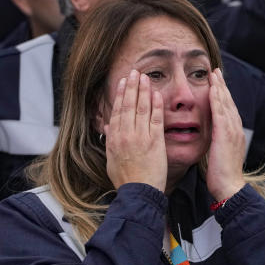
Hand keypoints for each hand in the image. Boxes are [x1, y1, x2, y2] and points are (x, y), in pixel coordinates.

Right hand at [105, 70, 167, 191]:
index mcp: (114, 139)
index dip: (120, 95)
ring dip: (143, 91)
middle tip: (134, 72)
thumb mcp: (111, 160)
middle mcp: (126, 135)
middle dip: (131, 87)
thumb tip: (108, 127)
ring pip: (141, 108)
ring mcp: (140, 137)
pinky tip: (157, 94)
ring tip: (145, 77)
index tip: (123, 82)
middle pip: (128, 105)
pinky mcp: (155, 141)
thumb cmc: (125, 179)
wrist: (138, 192)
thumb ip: (110, 141)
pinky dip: (156, 105)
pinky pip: (155, 119)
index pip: (117, 111)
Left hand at [205, 69, 245, 201]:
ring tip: (213, 74)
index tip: (216, 83)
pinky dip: (217, 99)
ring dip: (219, 87)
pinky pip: (221, 112)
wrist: (229, 187)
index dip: (222, 94)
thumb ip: (218, 142)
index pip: (228, 109)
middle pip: (229, 102)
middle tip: (215, 72)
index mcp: (234, 133)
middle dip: (222, 86)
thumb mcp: (220, 154)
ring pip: (226, 104)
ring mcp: (232, 130)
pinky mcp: (225, 134)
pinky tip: (212, 89)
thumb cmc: (222, 175)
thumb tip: (212, 137)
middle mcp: (236, 128)